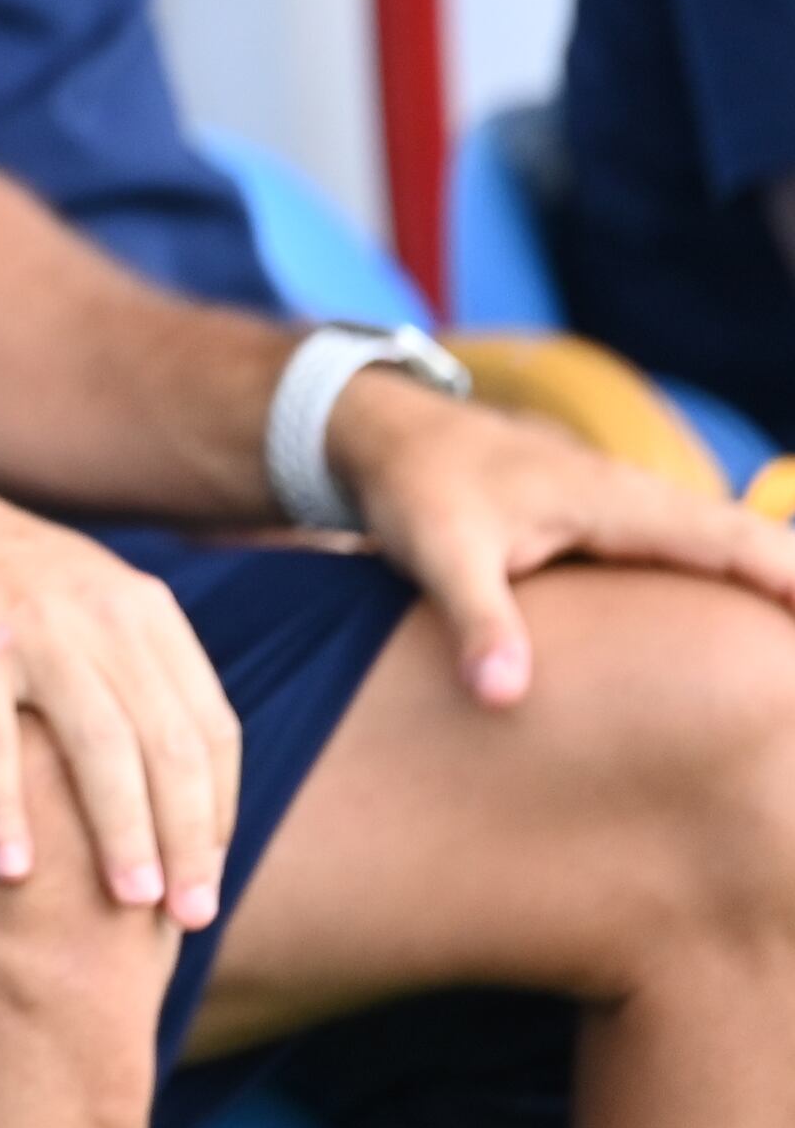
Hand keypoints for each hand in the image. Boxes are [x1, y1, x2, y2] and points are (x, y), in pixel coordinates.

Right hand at [0, 473, 240, 923]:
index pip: (210, 727)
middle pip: (166, 744)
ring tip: (128, 900)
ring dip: (123, 831)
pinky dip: (5, 809)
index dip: (217, 811)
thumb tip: (186, 787)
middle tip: (187, 913)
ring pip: (100, 746)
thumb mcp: (83, 600)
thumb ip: (135, 670)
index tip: (206, 875)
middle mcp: (97, 613)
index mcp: (141, 609)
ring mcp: (29, 624)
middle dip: (186, 839)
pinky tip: (12, 869)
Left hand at [334, 376, 794, 704]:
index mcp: (618, 501)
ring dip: (773, 579)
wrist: (379, 434)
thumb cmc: (413, 485)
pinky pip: (691, 550)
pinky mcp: (607, 525)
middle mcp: (637, 499)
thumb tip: (503, 698)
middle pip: (747, 542)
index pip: (733, 541)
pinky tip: (750, 620)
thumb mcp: (438, 551)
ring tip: (794, 659)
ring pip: (723, 544)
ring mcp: (626, 508)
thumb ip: (476, 620)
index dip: (791, 578)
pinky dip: (732, 574)